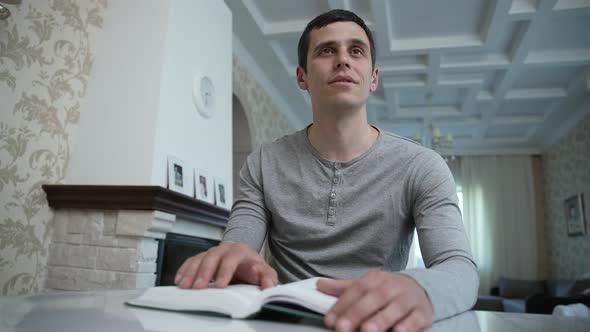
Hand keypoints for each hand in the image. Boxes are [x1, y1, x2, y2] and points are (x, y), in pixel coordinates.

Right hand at [174, 242, 277, 289]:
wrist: (246, 260)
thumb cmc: (254, 268)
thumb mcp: (265, 272)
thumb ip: (268, 278)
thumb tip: (269, 285)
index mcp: (240, 250)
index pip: (232, 257)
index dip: (226, 271)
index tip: (221, 285)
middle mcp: (224, 249)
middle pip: (212, 256)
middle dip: (204, 272)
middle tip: (198, 287)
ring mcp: (212, 252)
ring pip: (199, 258)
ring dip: (191, 272)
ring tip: (184, 286)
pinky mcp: (203, 257)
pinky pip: (191, 261)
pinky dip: (184, 270)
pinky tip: (179, 280)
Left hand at [317, 271, 432, 331]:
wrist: (420, 290)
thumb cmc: (386, 291)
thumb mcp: (366, 286)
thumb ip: (343, 289)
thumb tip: (319, 285)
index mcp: (375, 279)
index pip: (357, 290)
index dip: (342, 305)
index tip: (330, 320)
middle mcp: (392, 287)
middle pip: (374, 298)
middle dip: (358, 313)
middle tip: (343, 328)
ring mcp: (408, 299)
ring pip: (395, 308)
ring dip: (381, 320)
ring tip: (367, 330)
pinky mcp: (422, 313)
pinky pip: (415, 319)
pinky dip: (407, 326)